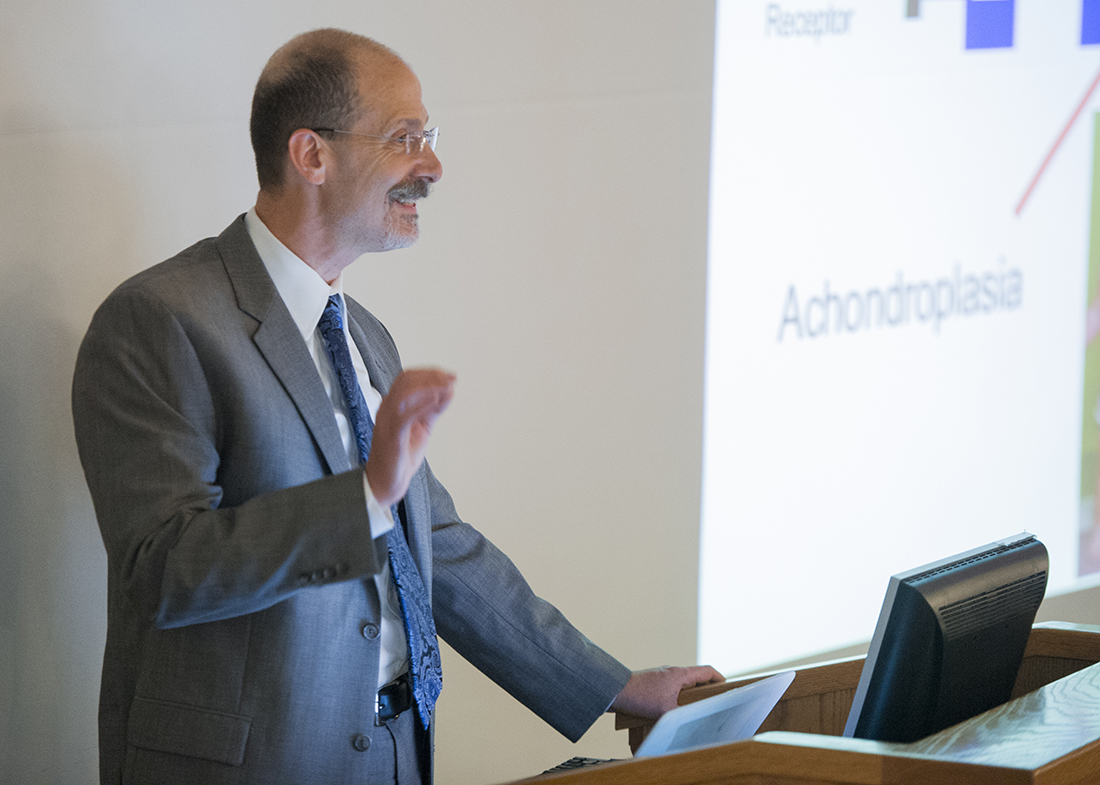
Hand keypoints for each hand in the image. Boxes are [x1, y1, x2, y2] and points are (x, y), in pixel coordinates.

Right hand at [366, 368, 455, 506]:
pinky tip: (437, 399)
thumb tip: (449, 391)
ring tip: (448, 386)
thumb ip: (433, 410)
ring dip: (429, 386)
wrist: (386, 482)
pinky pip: (404, 414)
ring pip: (404, 393)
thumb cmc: (401, 455)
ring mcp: (387, 420)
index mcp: (393, 405)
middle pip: (406, 380)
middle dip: (432, 376)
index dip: (430, 373)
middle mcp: (387, 408)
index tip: (450, 376)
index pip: (408, 378)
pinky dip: (421, 404)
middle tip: (452, 378)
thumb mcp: (422, 427)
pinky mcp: (391, 435)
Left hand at [609, 665, 725, 718]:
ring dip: (690, 692)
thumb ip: (682, 716)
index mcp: (679, 674)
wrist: (615, 690)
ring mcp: (661, 675)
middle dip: (705, 688)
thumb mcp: (666, 710)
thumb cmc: (639, 696)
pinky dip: (676, 695)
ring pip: (682, 682)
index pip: (706, 671)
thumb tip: (692, 723)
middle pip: (695, 676)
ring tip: (693, 707)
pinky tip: (672, 708)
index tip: (726, 688)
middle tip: (712, 701)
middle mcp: (671, 671)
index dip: (719, 679)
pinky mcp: (652, 682)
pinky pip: (670, 686)